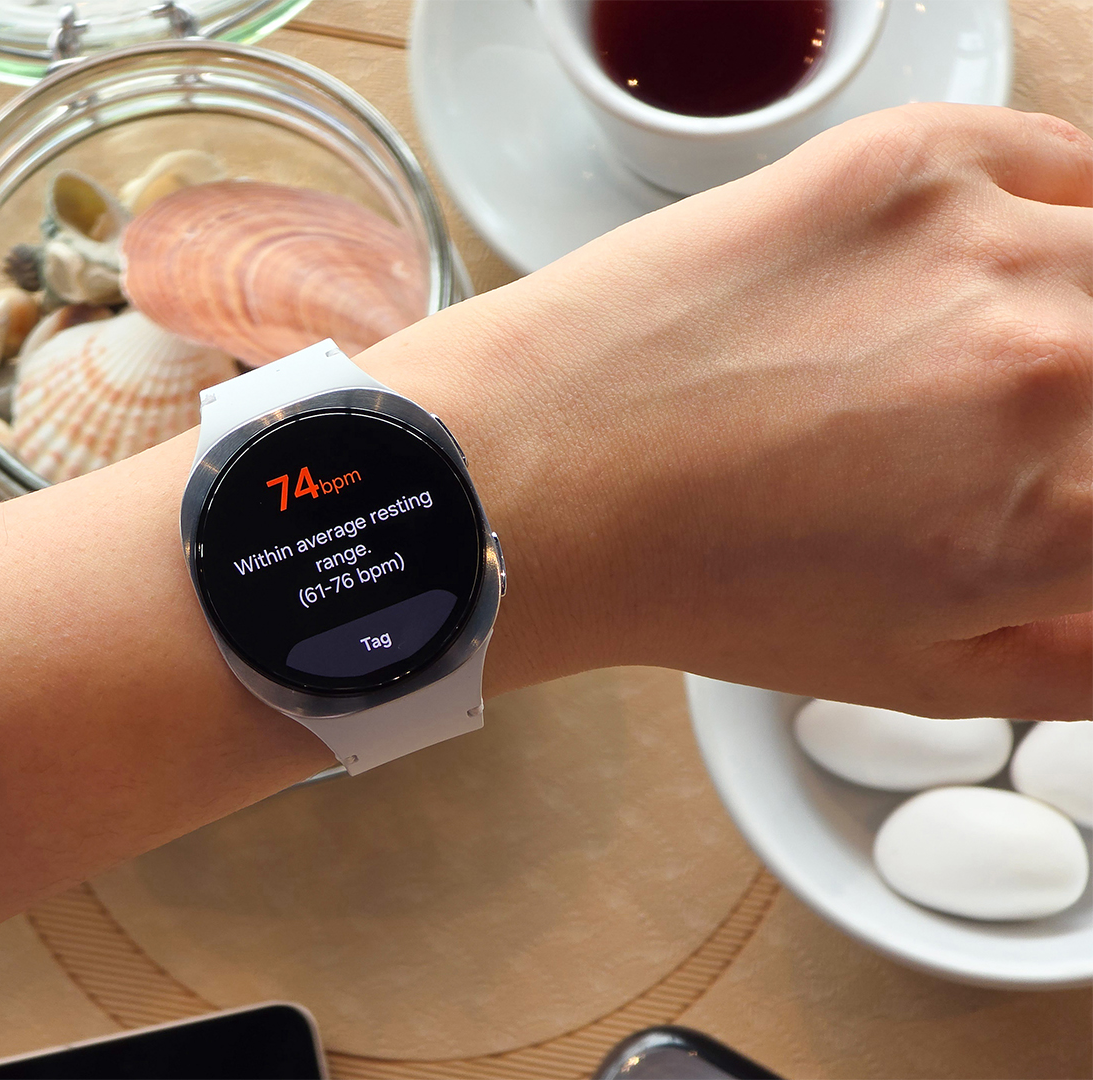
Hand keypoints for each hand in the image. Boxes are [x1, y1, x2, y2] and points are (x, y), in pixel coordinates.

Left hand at [370, 104, 1090, 718]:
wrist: (540, 475)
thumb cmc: (701, 581)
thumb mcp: (921, 673)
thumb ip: (1088, 651)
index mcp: (1068, 521)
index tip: (1067, 485)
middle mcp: (1059, 369)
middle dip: (1088, 412)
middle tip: (1020, 427)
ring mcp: (986, 243)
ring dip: (1073, 307)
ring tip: (979, 359)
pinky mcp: (906, 159)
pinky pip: (1060, 156)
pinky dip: (1053, 208)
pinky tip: (976, 266)